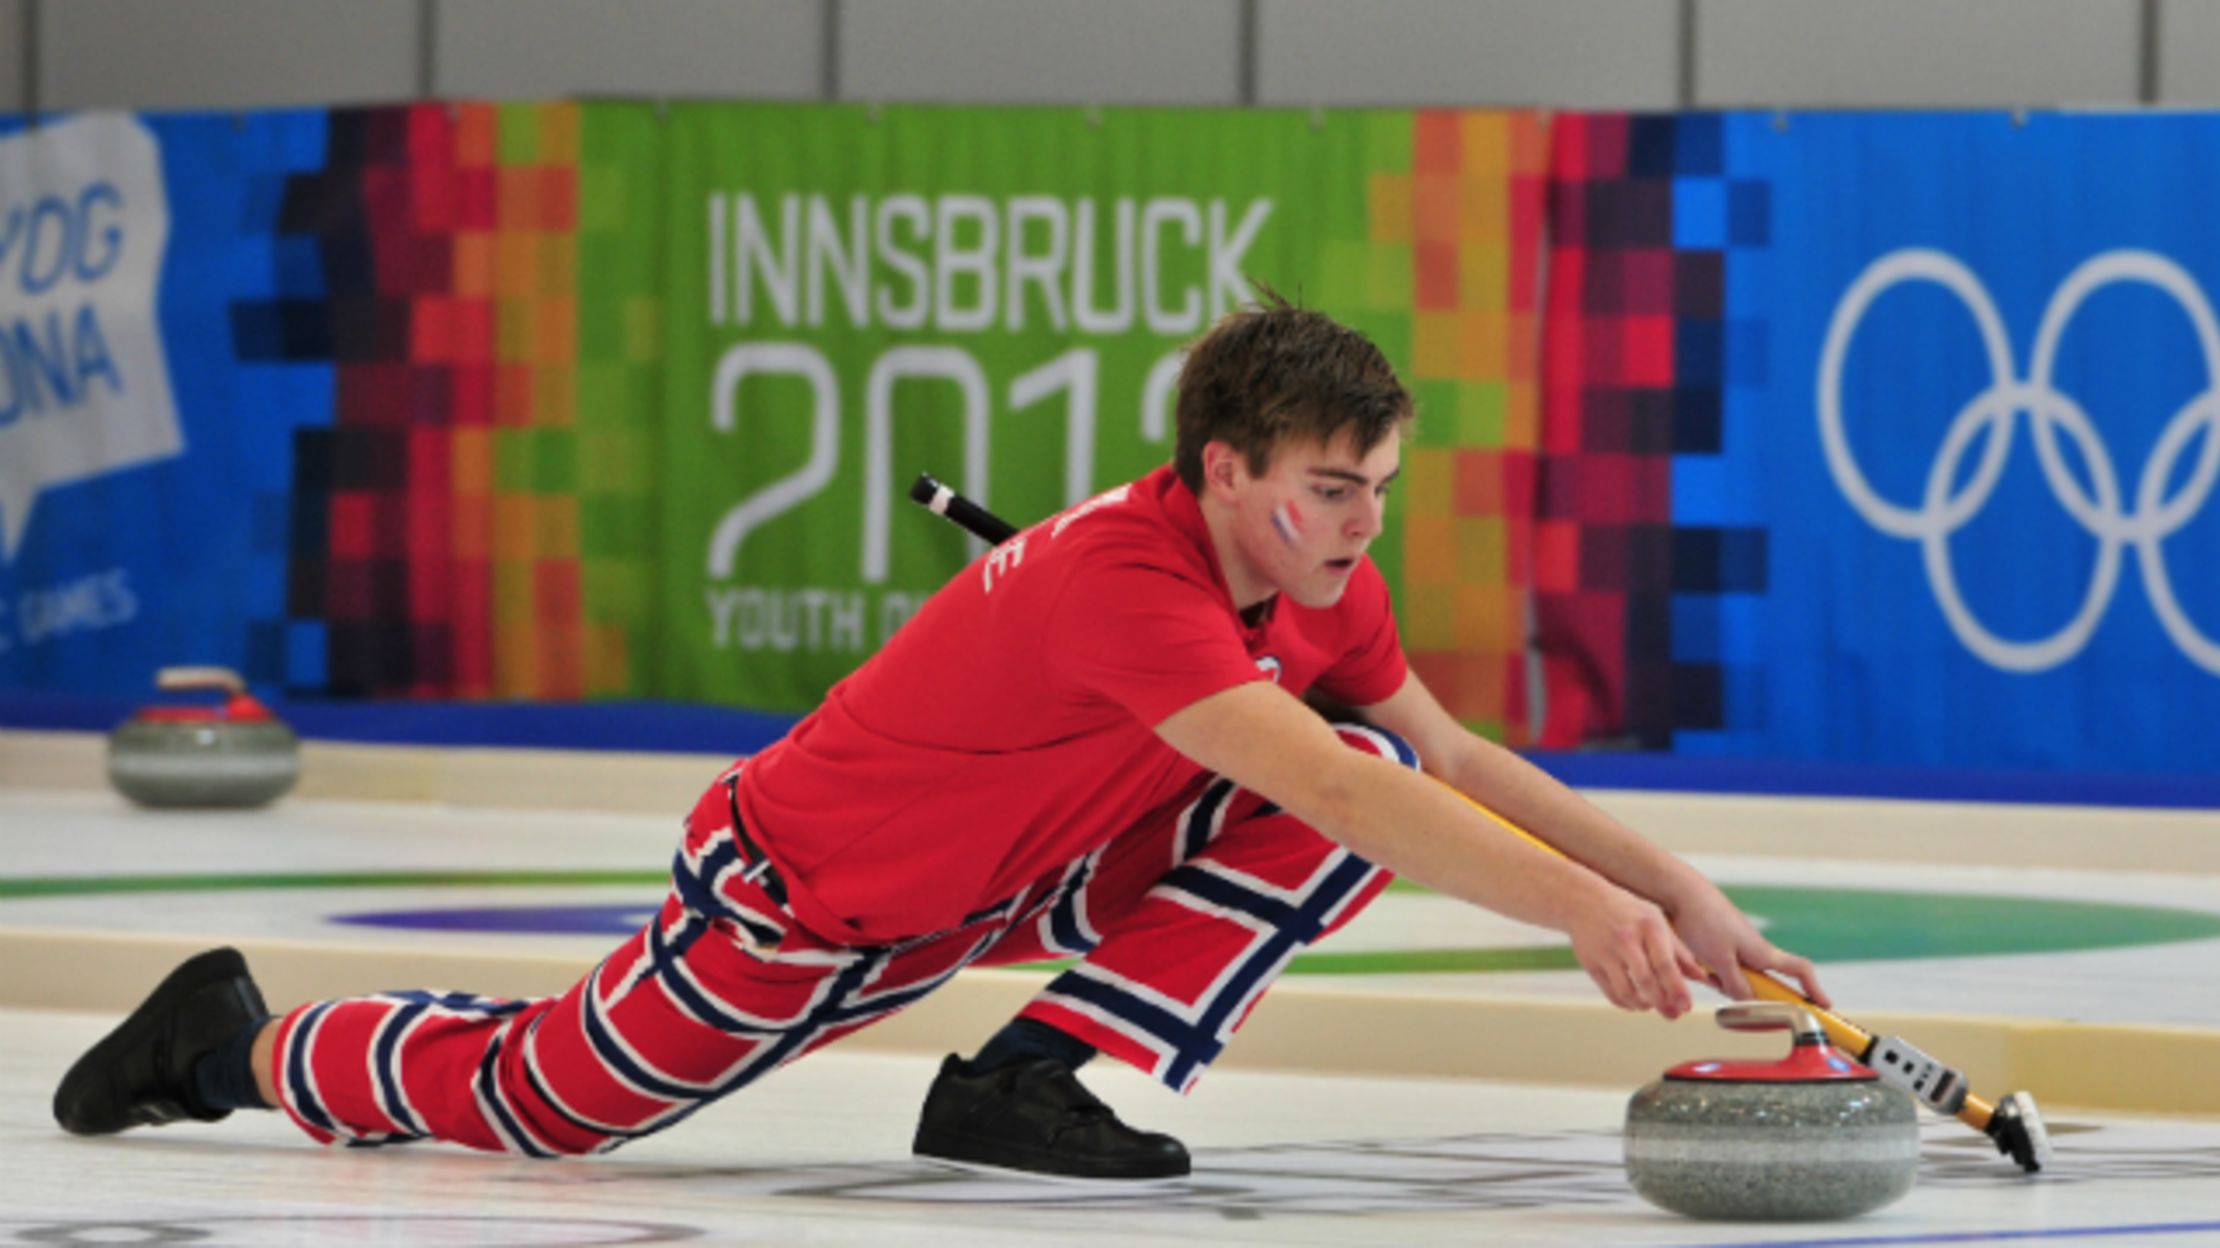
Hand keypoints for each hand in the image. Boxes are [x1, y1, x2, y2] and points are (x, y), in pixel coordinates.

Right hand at [1565, 884, 1698, 1020]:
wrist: (1584, 900)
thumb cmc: (1626, 911)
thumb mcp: (1656, 921)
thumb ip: (1679, 950)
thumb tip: (1702, 977)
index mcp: (1648, 926)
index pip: (1665, 964)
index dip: (1677, 989)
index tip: (1686, 1006)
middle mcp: (1626, 939)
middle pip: (1646, 981)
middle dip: (1663, 1004)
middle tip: (1673, 1015)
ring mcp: (1606, 952)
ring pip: (1627, 992)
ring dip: (1644, 1006)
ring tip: (1654, 1006)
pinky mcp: (1590, 964)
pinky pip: (1611, 993)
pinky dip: (1626, 1004)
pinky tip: (1636, 1002)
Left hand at [1666, 881, 1831, 1009]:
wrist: (1678, 891)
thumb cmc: (1702, 919)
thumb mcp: (1720, 960)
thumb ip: (1736, 984)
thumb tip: (1750, 1001)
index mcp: (1763, 951)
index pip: (1799, 971)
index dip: (1814, 989)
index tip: (1825, 1005)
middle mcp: (1754, 949)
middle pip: (1761, 984)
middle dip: (1745, 992)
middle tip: (1724, 983)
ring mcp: (1736, 946)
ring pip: (1736, 978)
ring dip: (1721, 981)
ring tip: (1702, 965)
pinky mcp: (1718, 944)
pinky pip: (1719, 969)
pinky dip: (1708, 971)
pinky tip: (1693, 961)